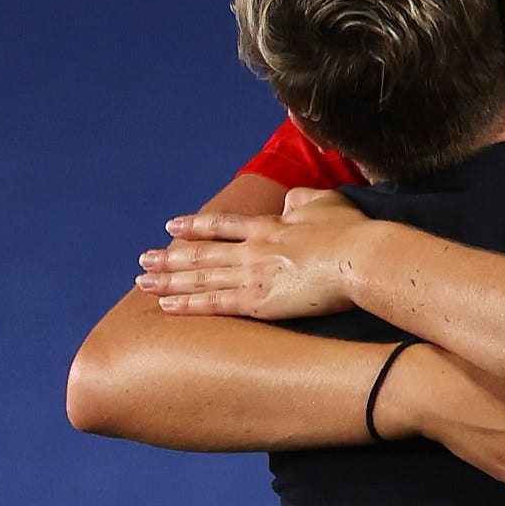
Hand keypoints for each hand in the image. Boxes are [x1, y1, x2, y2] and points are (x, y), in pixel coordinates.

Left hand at [134, 193, 368, 319]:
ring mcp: (253, 275)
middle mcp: (253, 250)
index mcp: (269, 226)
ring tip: (142, 281)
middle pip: (201, 253)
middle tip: (143, 260)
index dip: (195, 225)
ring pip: (200, 278)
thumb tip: (289, 200)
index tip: (172, 226)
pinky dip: (188, 305)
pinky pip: (215, 304)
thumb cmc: (352, 232)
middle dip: (170, 257)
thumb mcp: (326, 203)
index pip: (222, 225)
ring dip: (169, 280)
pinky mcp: (260, 302)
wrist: (362, 257)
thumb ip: (302, 200)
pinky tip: (166, 305)